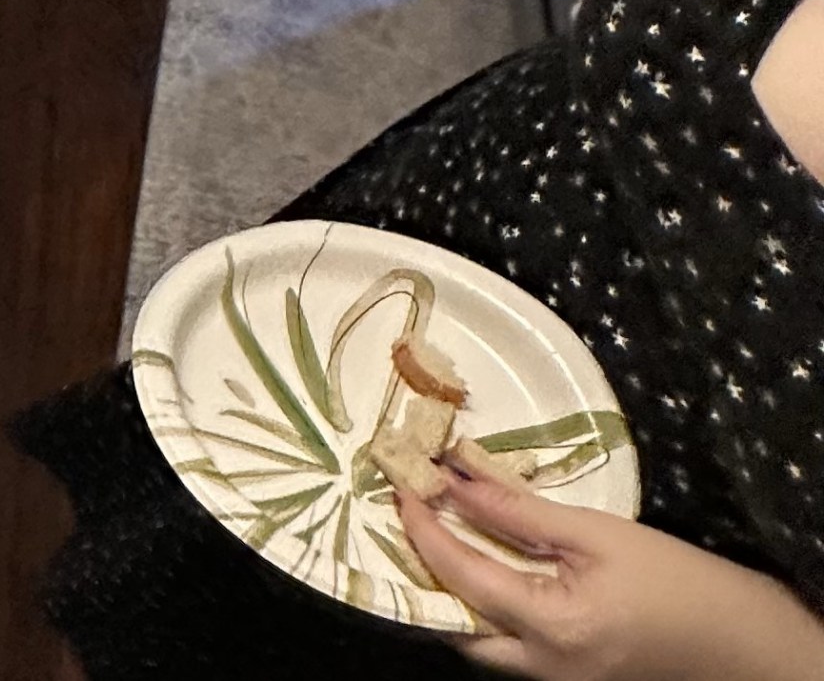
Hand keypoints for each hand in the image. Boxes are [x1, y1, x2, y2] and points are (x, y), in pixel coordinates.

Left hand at [398, 473, 823, 680]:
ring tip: (437, 541)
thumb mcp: (599, 534)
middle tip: (413, 520)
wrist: (738, 640)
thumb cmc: (679, 581)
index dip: (423, 529)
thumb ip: (519, 511)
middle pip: (453, 626)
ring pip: (475, 644)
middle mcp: (540, 666)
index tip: (401, 487)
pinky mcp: (562, 679)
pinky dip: (482, 612)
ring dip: (450, 596)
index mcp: (551, 627)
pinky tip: (480, 573)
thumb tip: (454, 479)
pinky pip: (503, 649)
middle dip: (424, 575)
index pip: (461, 576)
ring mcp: (551, 680)